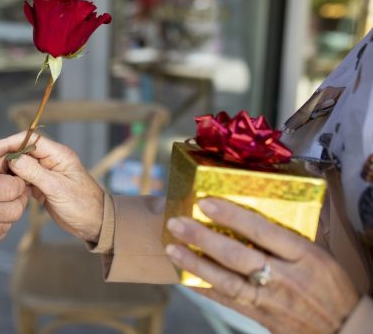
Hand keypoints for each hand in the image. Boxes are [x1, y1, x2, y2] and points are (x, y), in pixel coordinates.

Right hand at [0, 132, 103, 242]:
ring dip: (7, 173)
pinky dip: (14, 184)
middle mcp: (51, 160)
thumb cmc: (83, 205)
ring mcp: (46, 173)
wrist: (95, 224)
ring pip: (21, 167)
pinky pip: (24, 180)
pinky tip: (5, 190)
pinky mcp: (43, 186)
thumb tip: (13, 159)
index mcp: (58, 154)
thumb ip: (34, 172)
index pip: (29, 140)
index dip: (8, 143)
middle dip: (4, 160)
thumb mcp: (57, 188)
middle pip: (21, 152)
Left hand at [165, 198, 358, 333]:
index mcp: (304, 255)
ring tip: (172, 248)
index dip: (232, 216)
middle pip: (238, 255)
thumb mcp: (321, 253)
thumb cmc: (331, 285)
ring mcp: (271, 300)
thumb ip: (293, 230)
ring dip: (195, 264)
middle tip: (177, 222)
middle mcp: (286, 277)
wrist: (344, 329)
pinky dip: (204, 288)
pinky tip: (184, 277)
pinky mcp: (260, 317)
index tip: (205, 202)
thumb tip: (270, 197)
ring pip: (227, 281)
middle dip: (203, 237)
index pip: (263, 231)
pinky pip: (227, 301)